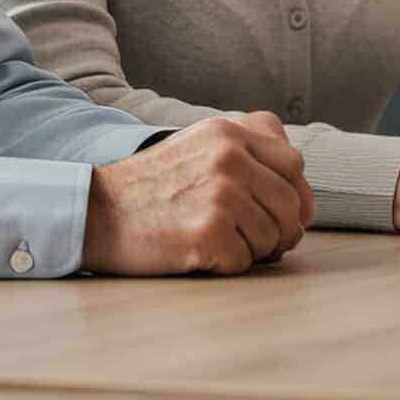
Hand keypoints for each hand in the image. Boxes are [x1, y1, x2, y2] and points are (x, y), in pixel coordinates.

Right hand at [79, 112, 315, 274]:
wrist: (97, 213)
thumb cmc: (152, 187)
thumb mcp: (198, 146)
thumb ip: (247, 155)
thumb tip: (302, 201)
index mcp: (229, 133)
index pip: (293, 163)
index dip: (299, 196)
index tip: (293, 217)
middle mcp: (229, 158)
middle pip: (291, 204)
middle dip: (283, 231)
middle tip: (263, 245)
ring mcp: (220, 195)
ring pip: (272, 237)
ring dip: (252, 251)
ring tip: (218, 244)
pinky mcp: (208, 233)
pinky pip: (243, 262)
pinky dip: (226, 266)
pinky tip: (198, 254)